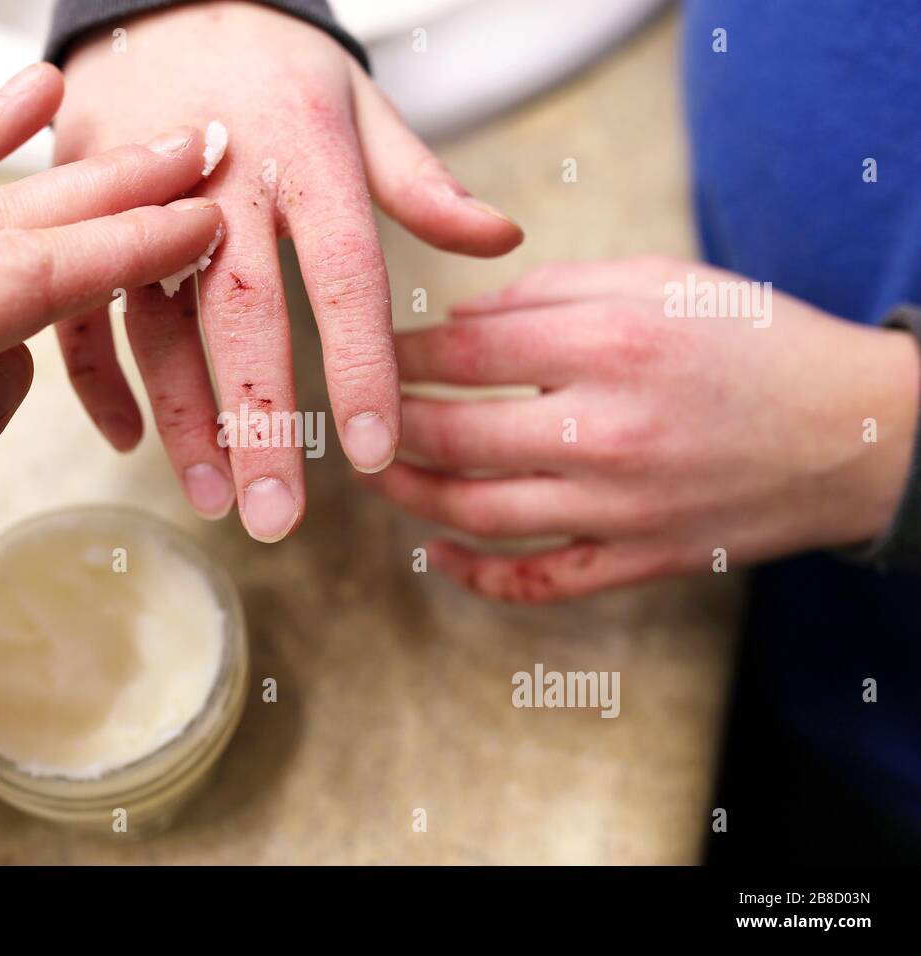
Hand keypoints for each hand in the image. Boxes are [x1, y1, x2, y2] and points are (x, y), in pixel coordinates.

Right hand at [52, 0, 522, 541]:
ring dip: (183, 418)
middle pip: (243, 314)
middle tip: (277, 516)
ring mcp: (141, 193)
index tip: (374, 455)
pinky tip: (132, 440)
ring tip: (215, 497)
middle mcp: (220, 177)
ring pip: (158, 322)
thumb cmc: (278, 68)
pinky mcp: (83, 205)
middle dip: (260, 422)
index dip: (360, 367)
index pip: (343, 274)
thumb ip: (423, 182)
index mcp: (304, 151)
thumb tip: (502, 239)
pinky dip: (99, 374)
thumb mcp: (360, 107)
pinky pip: (83, 303)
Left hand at [361, 256, 919, 602]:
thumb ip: (551, 292)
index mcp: (608, 344)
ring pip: (474, 513)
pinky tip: (437, 556)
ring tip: (376, 476)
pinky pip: (536, 583)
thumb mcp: (661, 280)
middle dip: (382, 425)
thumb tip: (457, 323)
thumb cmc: (757, 342)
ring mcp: (618, 506)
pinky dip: (475, 577)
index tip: (362, 350)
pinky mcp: (638, 558)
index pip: (457, 353)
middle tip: (352, 416)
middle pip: (448, 435)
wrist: (859, 432)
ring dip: (408, 497)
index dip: (392, 352)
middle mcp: (603, 429)